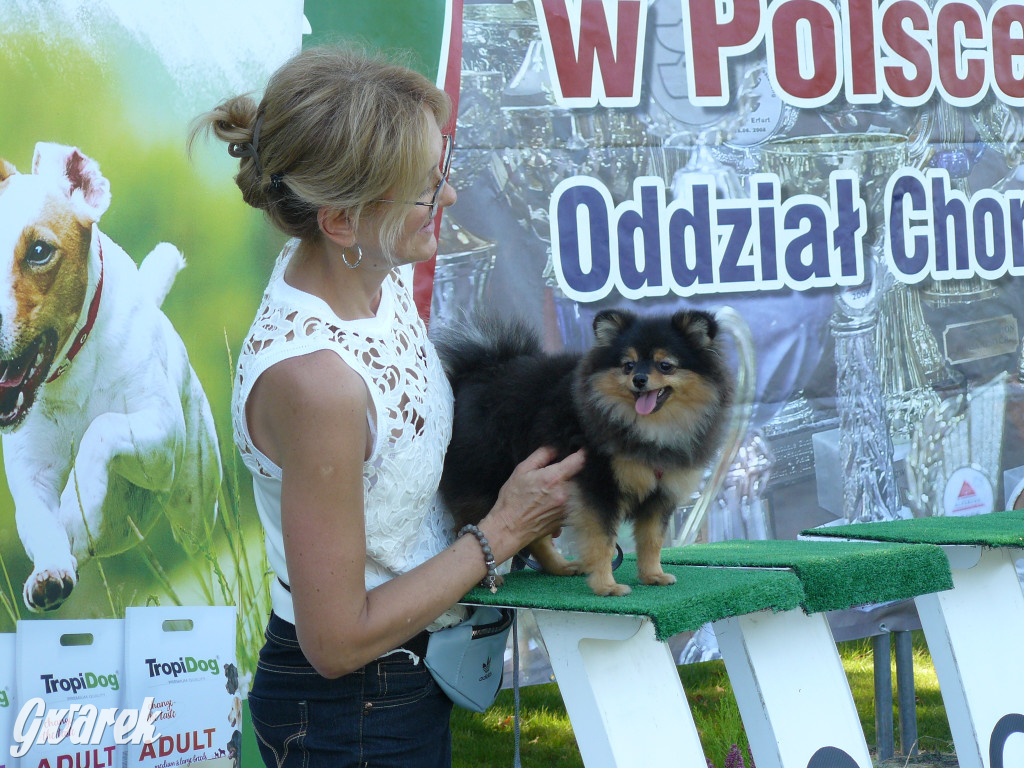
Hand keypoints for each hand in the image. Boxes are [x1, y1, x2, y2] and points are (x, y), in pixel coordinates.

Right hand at [480, 446, 585, 560]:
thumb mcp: (521, 470)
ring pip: (575, 490)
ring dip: (566, 488)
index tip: (581, 450)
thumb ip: (542, 455)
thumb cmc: (513, 499)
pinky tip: (548, 503)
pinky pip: (571, 503)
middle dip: (568, 474)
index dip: (581, 453)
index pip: (579, 460)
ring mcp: (567, 507)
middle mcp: (565, 493)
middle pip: (577, 476)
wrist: (510, 528)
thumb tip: (556, 448)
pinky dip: (563, 500)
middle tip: (551, 477)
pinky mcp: (567, 518)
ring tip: (547, 493)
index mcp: (554, 478)